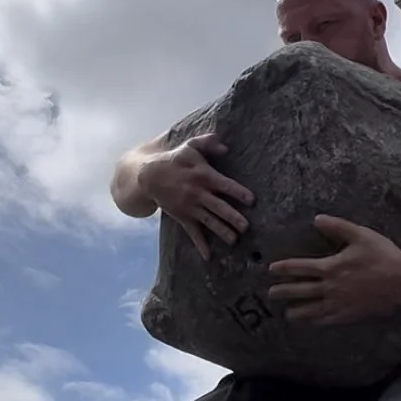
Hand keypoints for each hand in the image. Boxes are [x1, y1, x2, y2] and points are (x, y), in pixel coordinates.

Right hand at [137, 133, 253, 260]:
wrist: (149, 176)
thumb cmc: (175, 159)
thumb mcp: (191, 146)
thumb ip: (209, 144)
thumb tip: (226, 147)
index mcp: (204, 176)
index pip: (225, 185)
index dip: (238, 192)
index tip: (251, 200)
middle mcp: (198, 193)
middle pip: (219, 207)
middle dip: (233, 217)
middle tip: (246, 227)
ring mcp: (190, 207)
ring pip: (209, 221)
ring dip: (222, 231)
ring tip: (234, 240)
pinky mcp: (183, 217)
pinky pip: (193, 232)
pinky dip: (200, 244)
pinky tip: (208, 256)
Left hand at [268, 216, 400, 324]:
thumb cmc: (382, 255)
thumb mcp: (360, 235)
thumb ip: (337, 226)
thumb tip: (317, 219)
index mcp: (331, 267)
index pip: (300, 268)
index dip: (284, 268)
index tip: (271, 269)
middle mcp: (330, 287)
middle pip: (300, 291)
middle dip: (283, 292)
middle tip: (271, 294)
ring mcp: (339, 303)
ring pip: (311, 310)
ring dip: (296, 311)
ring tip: (287, 314)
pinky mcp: (349, 314)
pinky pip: (327, 320)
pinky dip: (315, 321)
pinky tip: (310, 322)